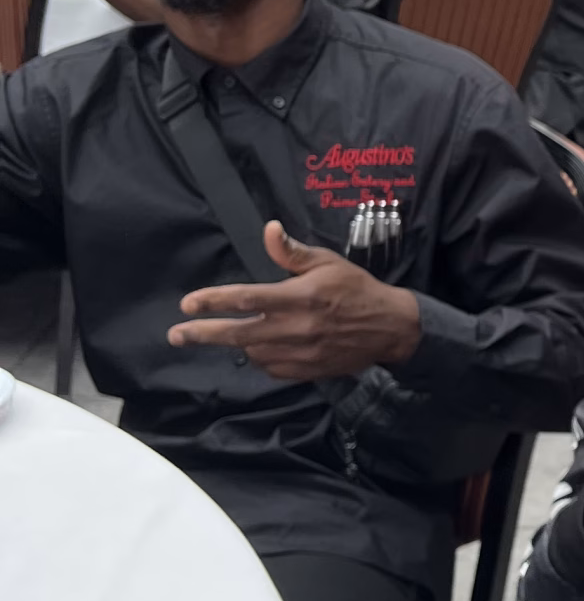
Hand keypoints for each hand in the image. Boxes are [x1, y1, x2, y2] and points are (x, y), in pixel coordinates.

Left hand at [169, 218, 420, 379]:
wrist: (389, 328)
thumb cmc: (356, 289)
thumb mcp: (328, 262)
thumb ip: (292, 252)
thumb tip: (269, 230)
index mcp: (300, 297)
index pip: (246, 299)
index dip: (213, 301)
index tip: (189, 303)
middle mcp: (296, 328)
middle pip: (238, 333)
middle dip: (202, 333)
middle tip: (176, 334)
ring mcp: (300, 353)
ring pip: (252, 352)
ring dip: (235, 343)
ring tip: (224, 335)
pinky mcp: (306, 371)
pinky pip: (271, 368)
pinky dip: (259, 357)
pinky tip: (259, 348)